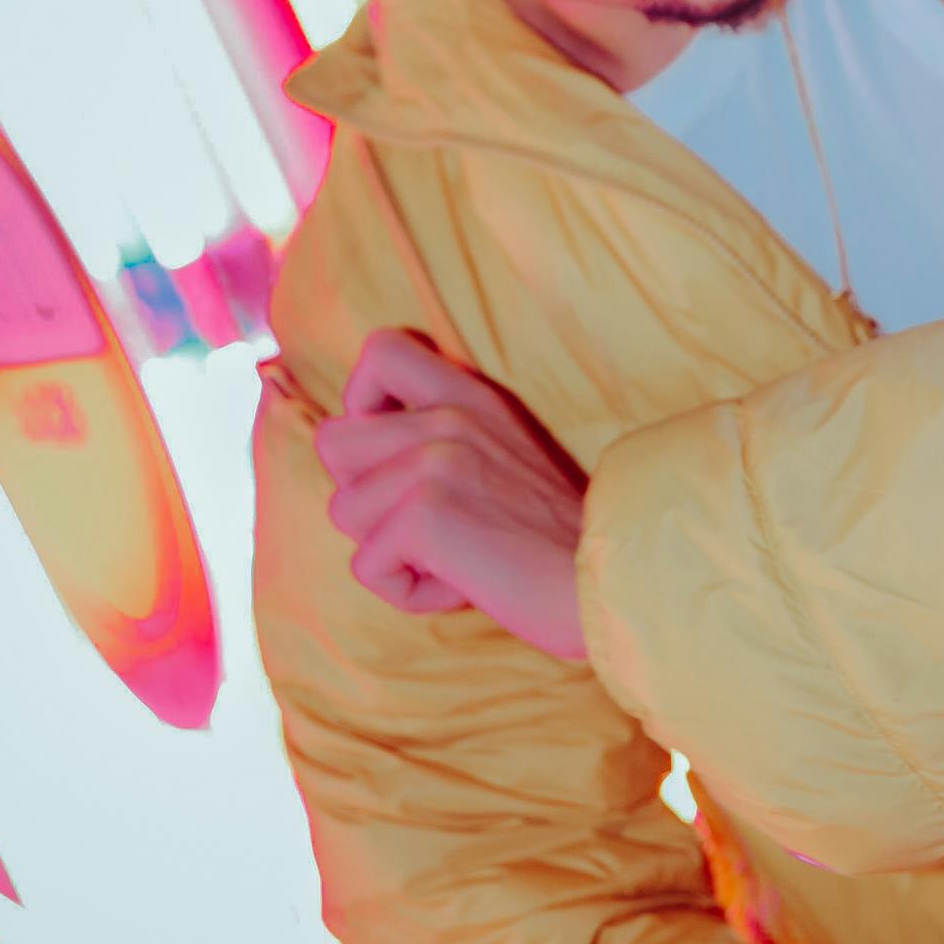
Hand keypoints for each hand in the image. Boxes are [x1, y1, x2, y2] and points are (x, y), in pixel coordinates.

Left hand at [315, 329, 587, 661]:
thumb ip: (444, 435)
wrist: (609, 580)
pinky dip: (408, 592)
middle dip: (363, 494)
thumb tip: (361, 456)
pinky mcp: (424, 516)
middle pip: (334, 441)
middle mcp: (449, 416)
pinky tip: (462, 584)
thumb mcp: (502, 452)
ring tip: (454, 556)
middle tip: (424, 522)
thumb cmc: (555, 537)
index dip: (361, 401)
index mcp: (469, 395)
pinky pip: (366, 566)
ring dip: (389, 550)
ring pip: (343, 510)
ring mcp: (435, 462)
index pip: (380, 351)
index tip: (389, 448)